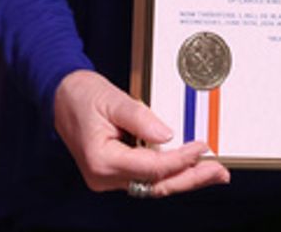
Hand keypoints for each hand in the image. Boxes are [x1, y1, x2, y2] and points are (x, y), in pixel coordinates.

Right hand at [53, 69, 230, 197]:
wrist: (61, 96)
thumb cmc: (82, 95)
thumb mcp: (113, 99)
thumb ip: (140, 117)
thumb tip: (168, 135)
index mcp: (102, 160)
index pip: (150, 167)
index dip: (180, 159)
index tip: (202, 147)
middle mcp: (104, 176)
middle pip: (156, 185)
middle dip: (190, 179)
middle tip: (219, 172)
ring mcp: (109, 178)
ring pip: (153, 185)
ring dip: (183, 178)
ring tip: (213, 172)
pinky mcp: (115, 172)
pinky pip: (146, 177)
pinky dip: (169, 172)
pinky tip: (188, 167)